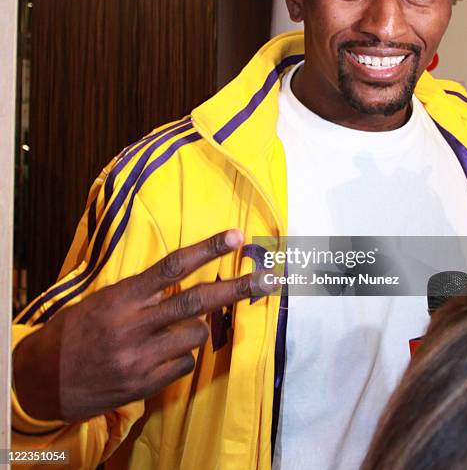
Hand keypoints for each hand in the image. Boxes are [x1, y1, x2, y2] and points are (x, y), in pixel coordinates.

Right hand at [14, 230, 271, 422]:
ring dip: (199, 328)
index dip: (207, 249)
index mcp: (120, 298)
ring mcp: (139, 359)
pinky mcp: (143, 385)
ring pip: (196, 335)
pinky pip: (184, 364)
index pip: (171, 267)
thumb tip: (186, 282)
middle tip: (268, 278)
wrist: (42, 380)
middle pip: (195, 301)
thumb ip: (142, 293)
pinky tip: (159, 356)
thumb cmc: (75, 331)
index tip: (236, 236)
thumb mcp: (102, 301)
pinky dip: (181, 356)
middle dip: (236, 288)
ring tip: (176, 328)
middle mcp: (132, 326)